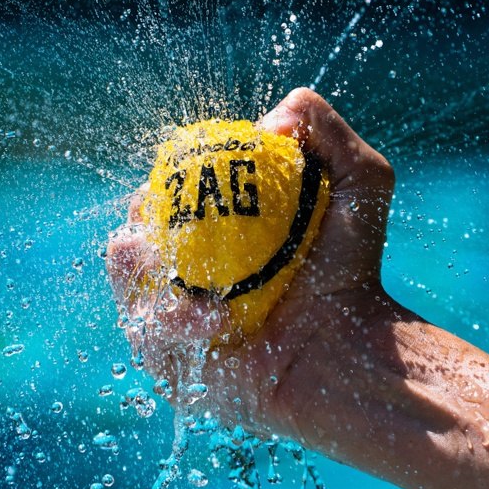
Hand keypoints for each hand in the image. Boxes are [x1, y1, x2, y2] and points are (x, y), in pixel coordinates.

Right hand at [105, 87, 403, 439]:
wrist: (352, 350)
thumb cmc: (356, 269)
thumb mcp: (361, 181)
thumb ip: (323, 127)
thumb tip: (269, 120)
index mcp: (211, 233)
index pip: (163, 198)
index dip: (161, 183)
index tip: (180, 176)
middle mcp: (185, 276)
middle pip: (130, 237)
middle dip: (137, 222)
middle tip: (162, 219)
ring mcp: (172, 324)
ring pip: (127, 286)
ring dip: (143, 272)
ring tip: (178, 270)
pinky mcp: (171, 368)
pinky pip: (147, 339)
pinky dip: (172, 325)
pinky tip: (214, 322)